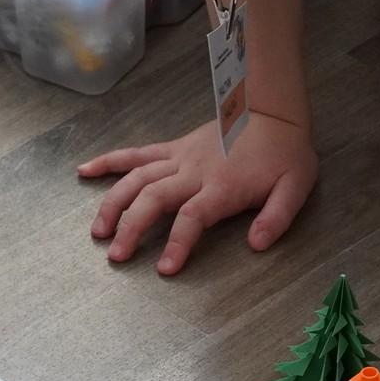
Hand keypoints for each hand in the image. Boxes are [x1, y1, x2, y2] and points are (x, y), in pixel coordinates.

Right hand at [78, 114, 317, 272]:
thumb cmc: (287, 154)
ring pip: (137, 178)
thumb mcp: (296, 187)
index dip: (177, 243)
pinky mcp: (174, 147)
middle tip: (115, 255)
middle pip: (153, 199)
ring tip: (97, 230)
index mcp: (222, 187)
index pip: (191, 218)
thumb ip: (277, 217)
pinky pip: (138, 154)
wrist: (276, 111)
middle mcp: (194, 171)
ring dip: (113, 202)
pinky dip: (110, 161)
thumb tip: (257, 244)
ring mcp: (180, 157)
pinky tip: (84, 171)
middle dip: (131, 227)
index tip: (165, 269)